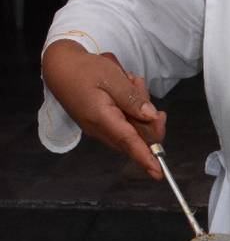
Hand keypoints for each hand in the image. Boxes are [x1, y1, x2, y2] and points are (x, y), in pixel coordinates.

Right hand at [42, 40, 166, 177]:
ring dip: (138, 107)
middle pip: (136, 137)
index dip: (146, 157)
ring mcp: (100, 128)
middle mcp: (100, 129)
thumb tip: (151, 117)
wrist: (60, 67)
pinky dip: (131, 107)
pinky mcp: (101, 123)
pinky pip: (124, 123)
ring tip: (128, 81)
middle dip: (148, 117)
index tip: (158, 173)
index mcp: (102, 119)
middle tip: (139, 87)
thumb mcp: (112, 78)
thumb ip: (133, 99)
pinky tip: (125, 87)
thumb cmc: (84, 70)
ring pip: (132, 129)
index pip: (129, 142)